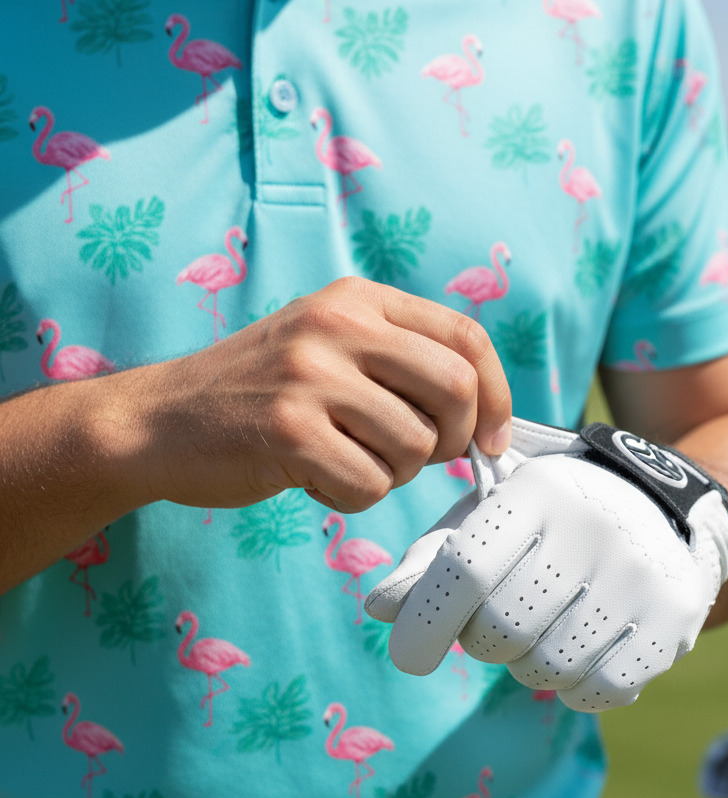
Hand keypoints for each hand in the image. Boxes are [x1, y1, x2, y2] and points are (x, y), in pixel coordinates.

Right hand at [126, 277, 511, 513]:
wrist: (160, 419)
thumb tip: (482, 419)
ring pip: (414, 446)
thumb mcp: (328, 346)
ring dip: (391, 473)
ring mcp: (311, 376)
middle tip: (416, 457)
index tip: (492, 437)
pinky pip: (369, 484)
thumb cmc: (258, 392)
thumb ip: (400, 363)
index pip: (466, 336)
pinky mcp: (288, 431)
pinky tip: (314, 478)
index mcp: (357, 300)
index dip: (497, 394)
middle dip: (452, 440)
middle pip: (455, 389)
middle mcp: (338, 326)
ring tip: (344, 459)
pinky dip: (351, 497)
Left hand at [365, 417, 727, 710]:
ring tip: (543, 630)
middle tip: (497, 623)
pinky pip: (598, 691)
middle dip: (482, 642)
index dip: (425, 623)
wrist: (661, 506)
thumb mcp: (488, 517)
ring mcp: (641, 576)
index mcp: (538, 491)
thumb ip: (429, 560)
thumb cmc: (548, 518)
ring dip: (527, 666)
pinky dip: (575, 687)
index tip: (411, 655)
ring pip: (547, 669)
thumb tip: (377, 609)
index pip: (465, 570)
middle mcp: (595, 527)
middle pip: (501, 631)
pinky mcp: (674, 620)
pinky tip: (580, 650)